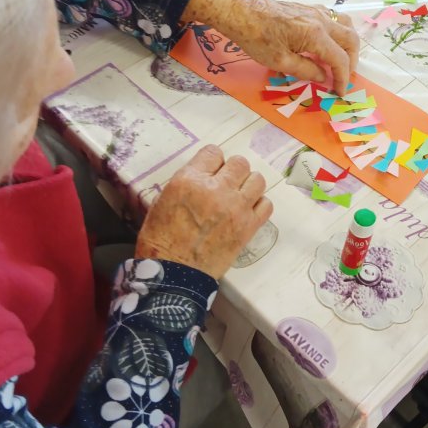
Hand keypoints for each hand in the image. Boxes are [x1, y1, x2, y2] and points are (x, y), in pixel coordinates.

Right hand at [136, 144, 271, 278]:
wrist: (174, 275)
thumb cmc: (161, 241)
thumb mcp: (162, 201)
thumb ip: (186, 183)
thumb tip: (203, 176)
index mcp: (189, 181)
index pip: (213, 152)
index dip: (212, 162)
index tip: (211, 172)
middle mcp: (215, 190)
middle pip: (239, 163)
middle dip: (232, 171)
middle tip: (225, 184)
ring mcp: (235, 208)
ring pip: (257, 180)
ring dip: (248, 185)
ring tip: (238, 196)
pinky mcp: (248, 227)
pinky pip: (266, 205)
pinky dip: (258, 205)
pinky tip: (246, 211)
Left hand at [184, 0, 359, 94]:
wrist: (241, 12)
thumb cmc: (256, 38)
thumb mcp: (280, 62)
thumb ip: (306, 70)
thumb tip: (323, 77)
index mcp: (315, 35)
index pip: (340, 59)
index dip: (342, 78)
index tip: (339, 92)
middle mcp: (321, 20)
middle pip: (350, 40)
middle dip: (351, 61)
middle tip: (342, 77)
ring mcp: (316, 11)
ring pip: (345, 26)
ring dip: (348, 45)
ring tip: (339, 60)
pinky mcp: (309, 8)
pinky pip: (334, 19)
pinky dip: (338, 33)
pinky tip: (326, 44)